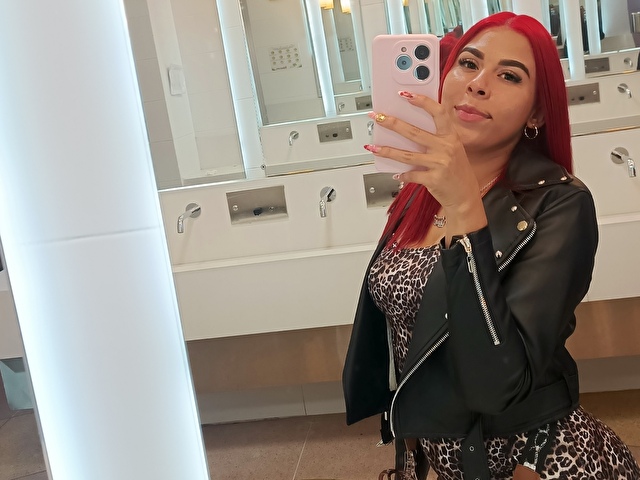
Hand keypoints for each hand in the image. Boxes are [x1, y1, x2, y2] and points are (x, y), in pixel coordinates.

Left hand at [367, 91, 487, 237]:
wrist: (465, 196)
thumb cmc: (456, 171)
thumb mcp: (452, 150)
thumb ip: (435, 138)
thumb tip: (405, 129)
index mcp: (451, 136)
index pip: (438, 113)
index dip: (422, 102)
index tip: (405, 95)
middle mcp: (446, 147)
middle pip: (414, 132)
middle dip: (392, 123)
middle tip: (377, 117)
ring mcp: (440, 163)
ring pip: (407, 155)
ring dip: (387, 150)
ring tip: (372, 147)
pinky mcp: (433, 179)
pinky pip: (410, 175)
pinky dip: (401, 175)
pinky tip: (395, 174)